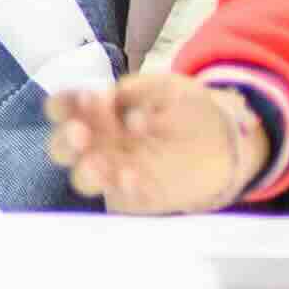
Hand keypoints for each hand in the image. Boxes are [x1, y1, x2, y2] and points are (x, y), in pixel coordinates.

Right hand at [48, 61, 271, 213]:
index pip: (64, 108)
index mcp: (96, 113)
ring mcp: (114, 173)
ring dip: (86, 172)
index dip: (66, 104)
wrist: (226, 144)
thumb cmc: (188, 110)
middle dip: (66, 141)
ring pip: (82, 179)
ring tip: (102, 165)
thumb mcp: (166, 87)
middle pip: (61, 147)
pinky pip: (121, 200)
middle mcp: (98, 144)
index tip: (88, 98)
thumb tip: (112, 99)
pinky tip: (135, 178)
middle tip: (81, 133)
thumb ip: (138, 90)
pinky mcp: (136, 197)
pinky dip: (124, 190)